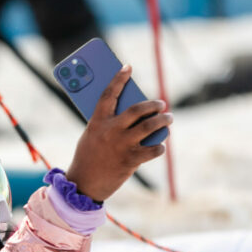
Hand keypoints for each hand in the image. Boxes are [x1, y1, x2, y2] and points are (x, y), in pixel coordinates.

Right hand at [65, 66, 169, 200]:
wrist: (84, 185)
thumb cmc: (88, 158)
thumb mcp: (92, 136)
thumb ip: (108, 125)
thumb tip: (135, 117)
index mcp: (97, 122)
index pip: (109, 94)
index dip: (119, 79)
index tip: (127, 67)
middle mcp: (111, 131)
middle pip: (137, 109)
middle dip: (153, 105)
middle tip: (161, 104)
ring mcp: (122, 145)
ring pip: (150, 126)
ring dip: (163, 121)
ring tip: (168, 119)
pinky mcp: (131, 161)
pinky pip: (153, 149)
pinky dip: (159, 147)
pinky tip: (159, 145)